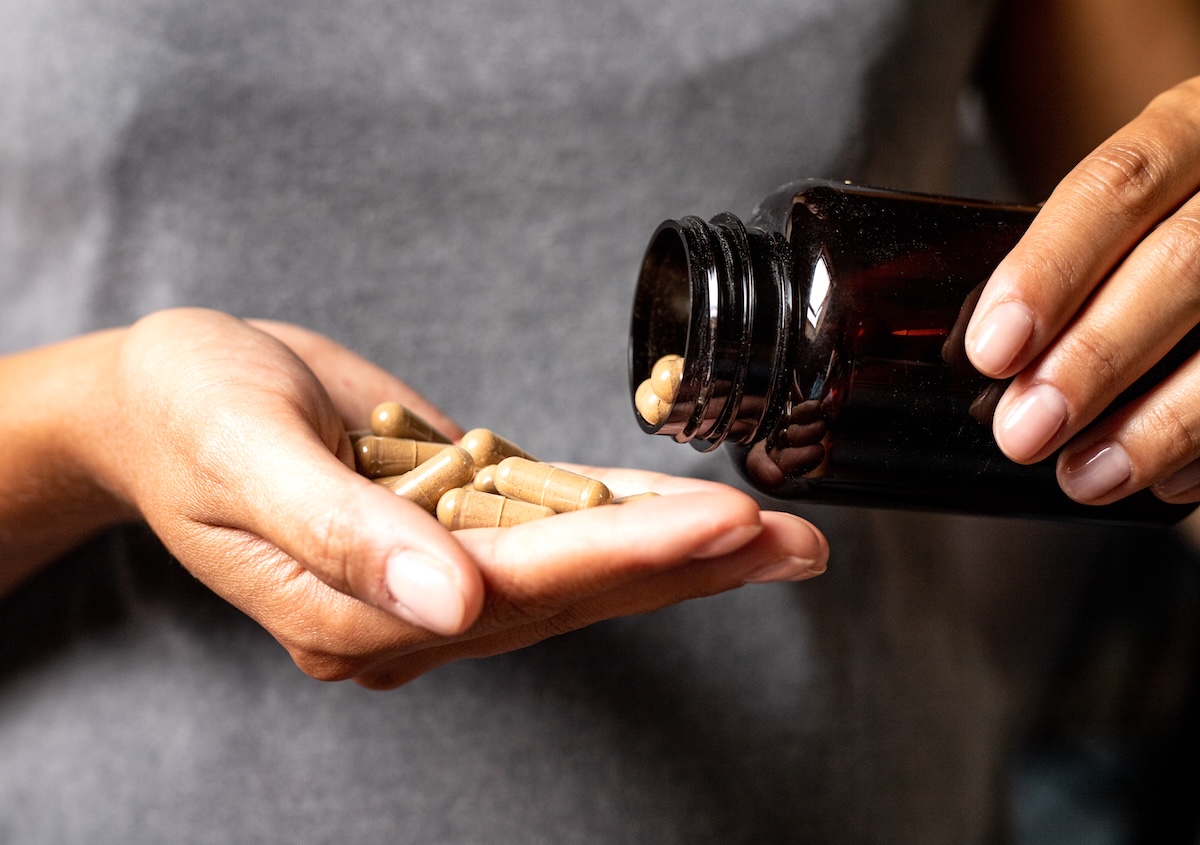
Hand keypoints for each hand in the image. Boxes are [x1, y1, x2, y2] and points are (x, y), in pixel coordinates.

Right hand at [83, 308, 826, 686]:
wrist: (167, 393)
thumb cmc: (187, 411)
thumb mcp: (242, 453)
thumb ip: (344, 535)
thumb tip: (451, 606)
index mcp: (348, 609)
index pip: (514, 588)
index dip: (624, 556)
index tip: (723, 524)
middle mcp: (404, 610)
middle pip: (567, 592)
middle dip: (684, 566)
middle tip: (796, 547)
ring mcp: (430, 575)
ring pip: (576, 568)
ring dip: (676, 551)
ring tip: (778, 538)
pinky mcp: (450, 528)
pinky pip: (550, 528)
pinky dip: (625, 518)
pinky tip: (692, 513)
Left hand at [965, 76, 1199, 505]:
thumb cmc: (1168, 221)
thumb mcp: (1130, 206)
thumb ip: (1072, 257)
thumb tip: (988, 358)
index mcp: (1190, 128)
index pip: (1114, 187)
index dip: (1049, 270)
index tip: (994, 348)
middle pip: (1182, 262)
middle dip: (1096, 358)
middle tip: (1025, 430)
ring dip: (1160, 422)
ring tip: (1085, 474)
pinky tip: (1167, 480)